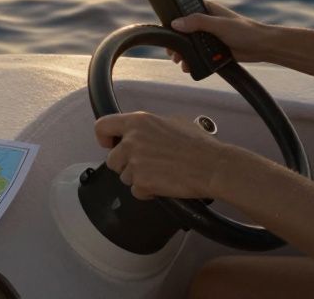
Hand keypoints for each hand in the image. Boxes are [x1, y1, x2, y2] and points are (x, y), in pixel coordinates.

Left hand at [93, 111, 240, 199]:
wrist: (212, 166)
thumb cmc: (198, 144)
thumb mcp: (173, 121)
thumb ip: (150, 126)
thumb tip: (144, 132)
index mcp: (138, 121)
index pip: (102, 126)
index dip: (104, 138)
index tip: (110, 144)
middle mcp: (131, 140)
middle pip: (112, 159)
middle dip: (125, 165)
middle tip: (145, 165)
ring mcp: (135, 162)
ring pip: (124, 177)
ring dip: (138, 179)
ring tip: (160, 174)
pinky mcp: (141, 182)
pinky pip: (136, 191)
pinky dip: (147, 192)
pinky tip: (163, 184)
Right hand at [168, 1, 269, 72]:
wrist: (262, 47)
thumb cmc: (244, 30)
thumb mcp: (219, 24)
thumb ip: (197, 22)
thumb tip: (175, 23)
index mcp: (206, 9)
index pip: (184, 12)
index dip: (174, 22)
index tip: (167, 33)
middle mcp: (205, 22)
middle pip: (184, 31)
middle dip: (177, 43)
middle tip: (172, 52)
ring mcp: (208, 36)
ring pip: (190, 44)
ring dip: (183, 53)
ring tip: (180, 61)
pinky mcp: (213, 49)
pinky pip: (198, 54)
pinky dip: (193, 60)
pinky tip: (189, 67)